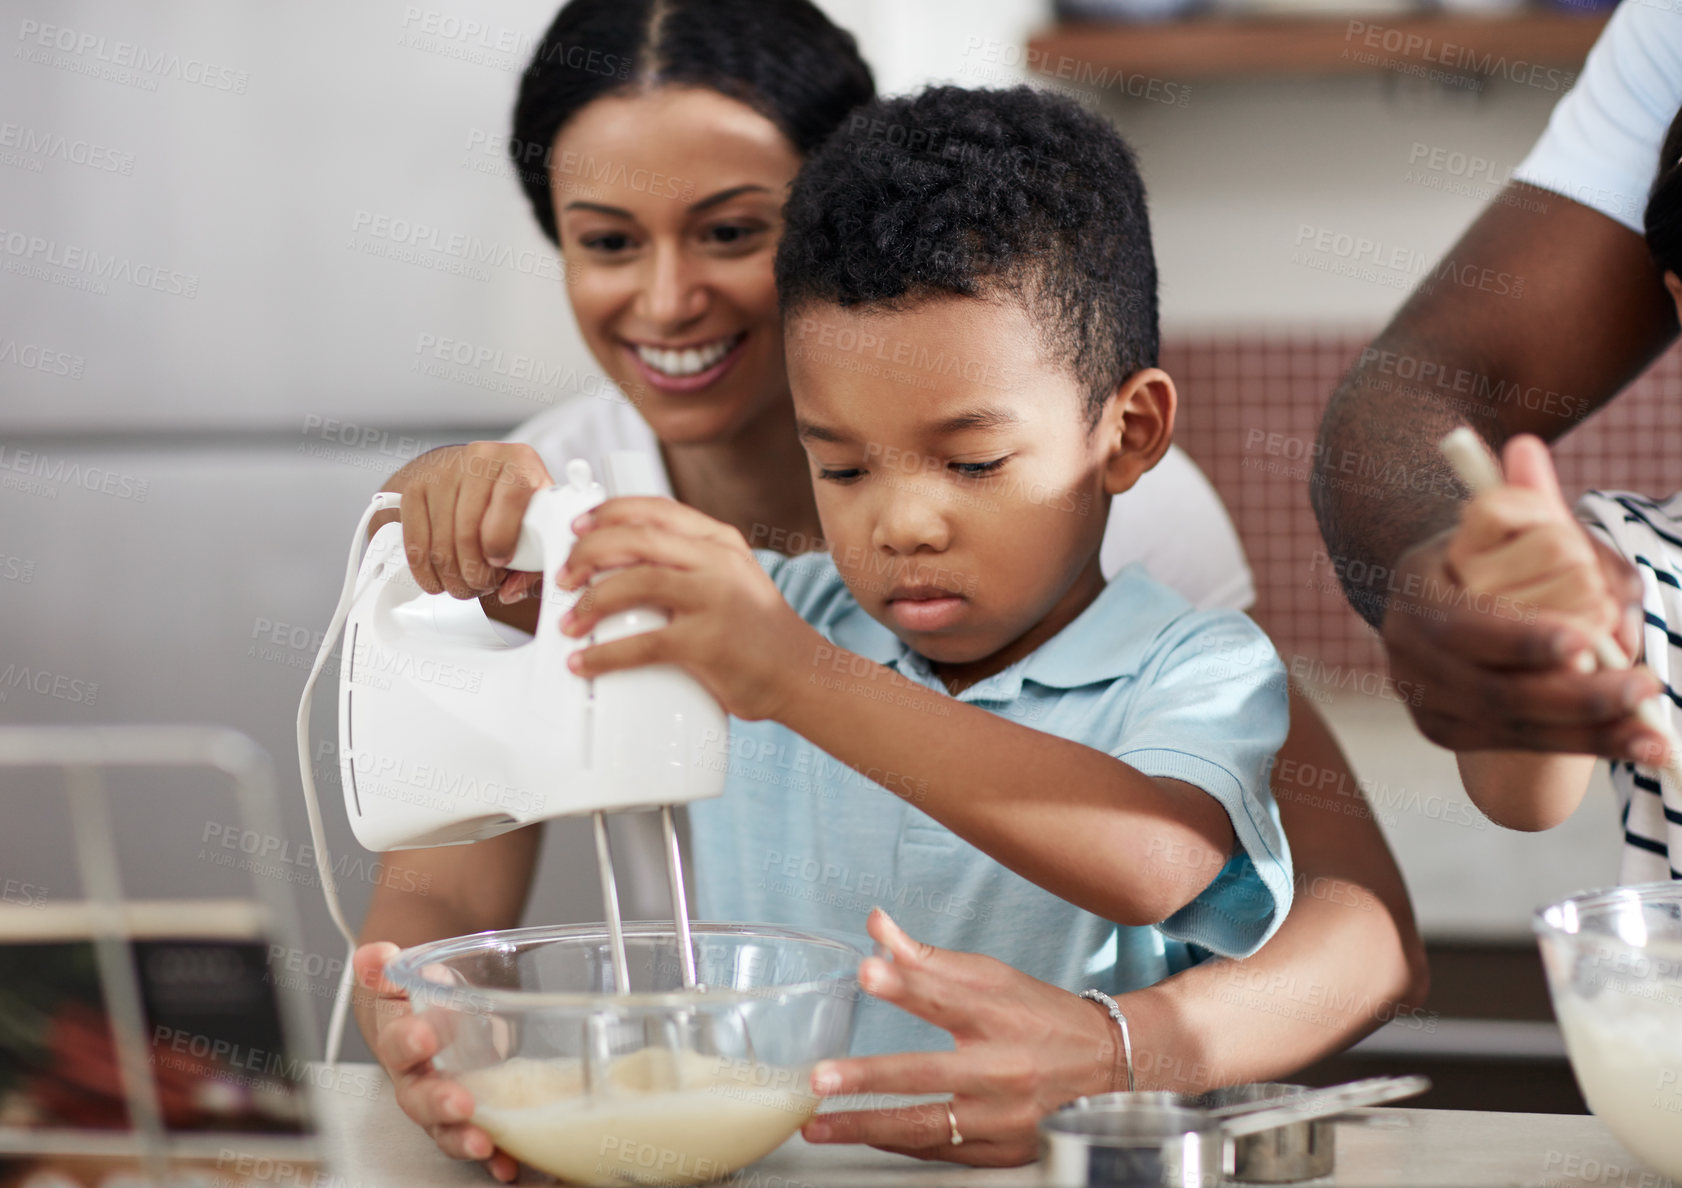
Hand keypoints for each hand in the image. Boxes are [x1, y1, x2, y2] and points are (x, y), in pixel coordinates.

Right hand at [353, 942, 517, 1182]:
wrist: (428, 1010)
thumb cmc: (411, 998)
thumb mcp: (398, 976)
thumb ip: (384, 967)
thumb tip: (374, 956)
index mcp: (399, 1044)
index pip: (396, 1044)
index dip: (408, 1042)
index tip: (424, 1034)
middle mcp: (419, 1081)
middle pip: (420, 1101)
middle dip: (439, 1105)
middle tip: (459, 1103)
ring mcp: (446, 1102)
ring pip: (448, 1130)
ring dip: (465, 1140)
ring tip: (485, 1145)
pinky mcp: (476, 1113)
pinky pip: (483, 1138)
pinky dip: (497, 1155)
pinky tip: (511, 1164)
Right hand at [385, 442, 551, 604]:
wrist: (473, 470)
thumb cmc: (512, 499)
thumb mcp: (536, 520)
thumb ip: (534, 560)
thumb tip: (509, 591)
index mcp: (519, 462)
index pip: (511, 499)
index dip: (503, 540)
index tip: (500, 563)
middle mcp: (479, 459)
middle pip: (468, 530)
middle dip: (474, 573)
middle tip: (482, 585)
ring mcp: (442, 472)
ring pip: (440, 543)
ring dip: (451, 578)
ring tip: (465, 585)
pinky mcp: (415, 488)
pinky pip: (415, 542)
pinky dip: (425, 571)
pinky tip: (439, 580)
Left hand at [557, 496, 819, 719]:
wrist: (803, 674)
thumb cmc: (759, 632)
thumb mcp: (732, 577)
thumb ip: (689, 563)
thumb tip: (621, 564)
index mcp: (720, 541)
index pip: (655, 509)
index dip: (608, 513)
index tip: (579, 528)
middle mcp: (718, 561)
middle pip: (636, 538)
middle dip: (587, 554)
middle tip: (565, 577)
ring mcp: (714, 600)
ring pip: (633, 583)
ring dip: (588, 601)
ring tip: (570, 622)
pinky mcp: (707, 643)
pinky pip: (641, 643)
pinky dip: (603, 653)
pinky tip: (585, 661)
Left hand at [798, 910, 1121, 1166]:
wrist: (1111, 1067)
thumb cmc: (1042, 1016)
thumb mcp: (992, 977)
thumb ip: (927, 958)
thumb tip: (875, 926)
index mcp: (999, 1014)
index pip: (946, 996)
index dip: (905, 983)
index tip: (868, 971)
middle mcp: (1002, 1066)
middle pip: (928, 1072)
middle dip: (870, 1077)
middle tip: (821, 1077)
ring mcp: (1003, 1115)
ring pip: (927, 1125)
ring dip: (866, 1127)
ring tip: (817, 1125)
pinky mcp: (1004, 1149)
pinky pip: (941, 1150)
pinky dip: (899, 1143)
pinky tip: (864, 1136)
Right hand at [1382, 437, 1662, 759]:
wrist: (1443, 607)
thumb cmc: (1493, 560)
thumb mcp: (1505, 527)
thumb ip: (1526, 499)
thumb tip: (1526, 448)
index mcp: (1416, 590)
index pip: (1468, 622)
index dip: (1521, 635)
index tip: (1584, 638)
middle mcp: (1408, 650)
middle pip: (1493, 687)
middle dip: (1573, 694)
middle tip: (1644, 686)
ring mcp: (1423, 696)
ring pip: (1513, 725)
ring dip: (1591, 729)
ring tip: (1656, 732)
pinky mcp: (1447, 730)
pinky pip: (1521, 745)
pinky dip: (1588, 746)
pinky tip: (1643, 747)